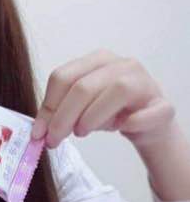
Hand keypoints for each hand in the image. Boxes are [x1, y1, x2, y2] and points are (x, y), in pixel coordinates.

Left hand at [31, 49, 175, 151]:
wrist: (148, 122)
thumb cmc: (109, 111)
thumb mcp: (80, 108)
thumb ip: (59, 112)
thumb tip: (39, 131)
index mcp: (96, 61)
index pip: (63, 77)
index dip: (47, 106)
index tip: (38, 133)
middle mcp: (121, 64)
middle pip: (84, 86)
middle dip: (63, 117)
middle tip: (54, 140)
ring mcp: (144, 81)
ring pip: (116, 91)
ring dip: (92, 117)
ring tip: (82, 133)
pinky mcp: (162, 104)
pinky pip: (146, 113)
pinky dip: (132, 123)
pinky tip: (122, 128)